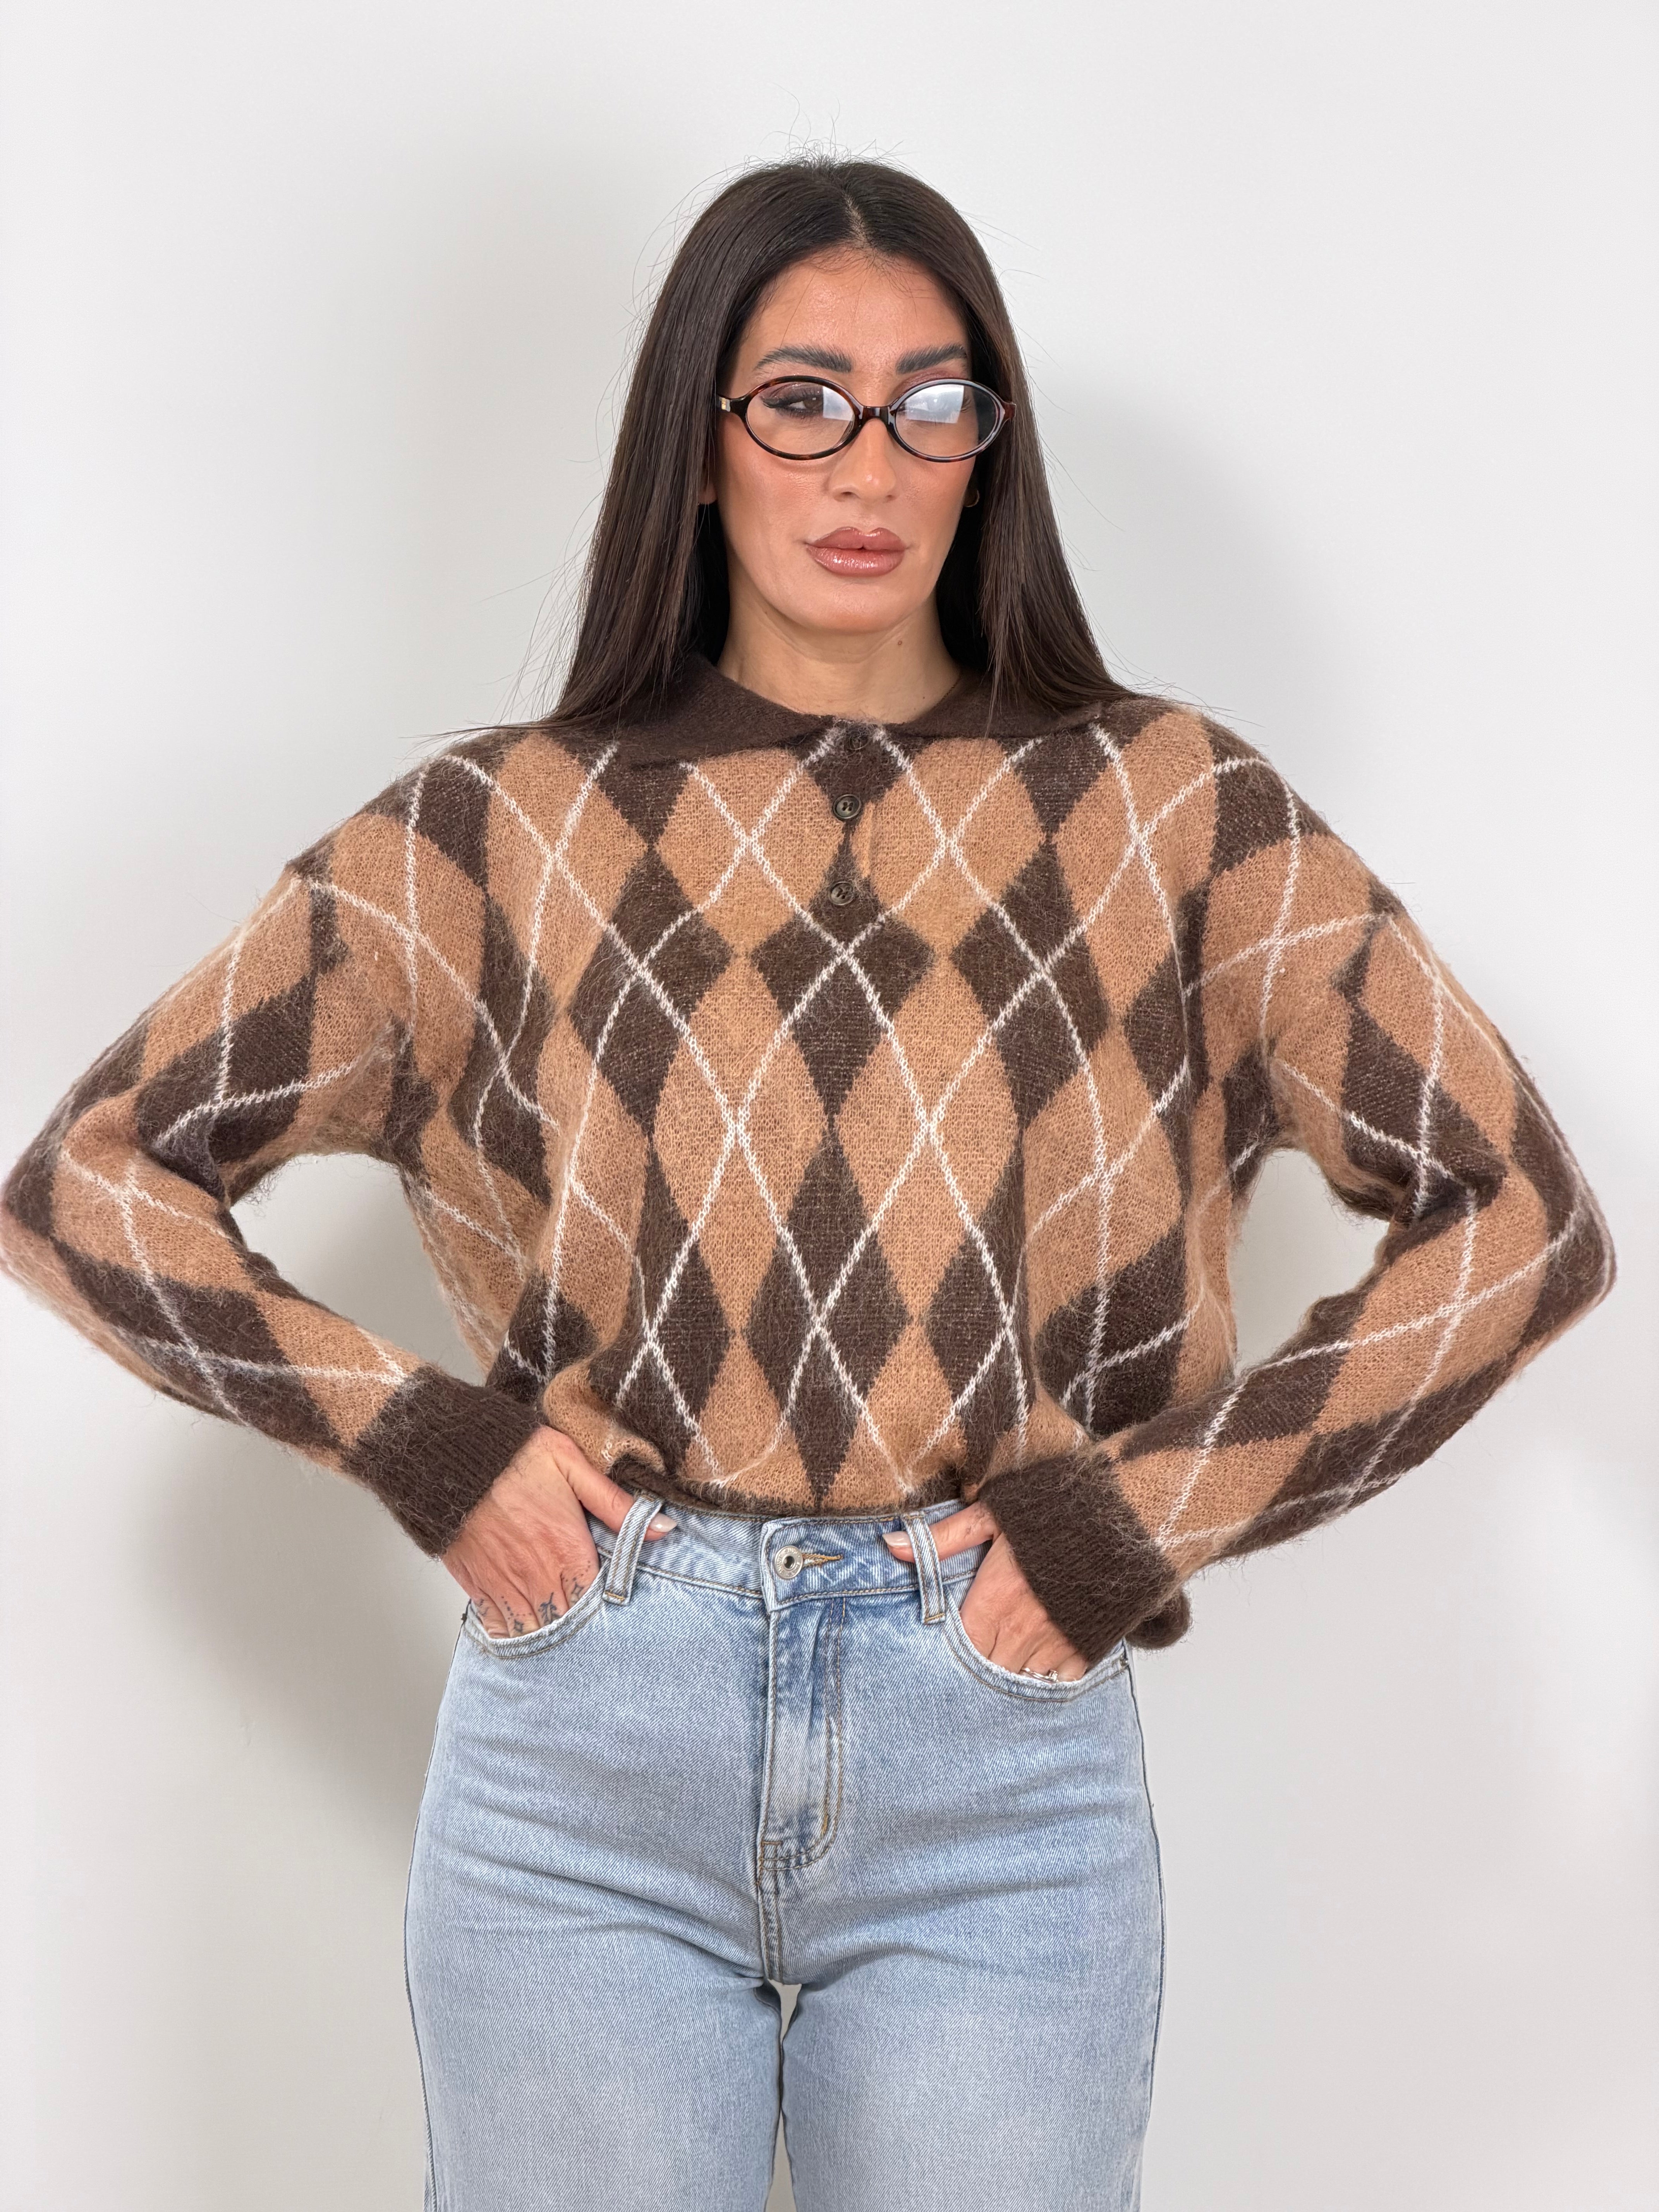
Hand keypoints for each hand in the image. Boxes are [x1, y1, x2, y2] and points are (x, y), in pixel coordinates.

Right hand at [441, 1426, 675, 1637]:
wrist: (450, 1456)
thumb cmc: (513, 1456)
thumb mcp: (573, 1466)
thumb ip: (616, 1504)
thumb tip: (664, 1528)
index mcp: (566, 1549)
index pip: (598, 1602)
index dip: (609, 1613)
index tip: (617, 1613)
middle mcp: (537, 1575)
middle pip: (568, 1624)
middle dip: (583, 1631)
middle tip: (597, 1635)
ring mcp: (504, 1585)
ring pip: (535, 1633)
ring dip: (551, 1637)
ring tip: (566, 1641)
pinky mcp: (477, 1586)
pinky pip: (500, 1627)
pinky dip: (514, 1635)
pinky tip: (527, 1632)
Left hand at [883, 1504, 1090, 1679]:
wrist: (1123, 1518)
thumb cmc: (1054, 1512)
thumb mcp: (992, 1515)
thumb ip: (943, 1539)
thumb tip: (891, 1547)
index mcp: (996, 1597)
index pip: (961, 1647)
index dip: (952, 1653)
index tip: (947, 1650)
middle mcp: (1024, 1628)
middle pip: (987, 1670)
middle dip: (977, 1667)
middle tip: (972, 1658)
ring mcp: (1056, 1642)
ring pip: (1020, 1679)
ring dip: (1009, 1671)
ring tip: (1003, 1658)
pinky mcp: (1085, 1648)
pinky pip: (1057, 1682)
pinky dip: (1044, 1677)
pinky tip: (1036, 1660)